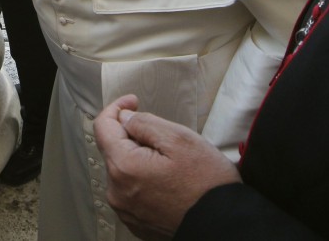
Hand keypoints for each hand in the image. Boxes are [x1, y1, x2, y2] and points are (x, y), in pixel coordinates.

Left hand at [94, 95, 240, 239]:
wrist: (225, 226)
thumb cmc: (208, 185)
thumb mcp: (180, 139)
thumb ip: (145, 123)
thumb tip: (124, 118)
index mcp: (124, 167)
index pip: (103, 126)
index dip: (117, 108)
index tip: (133, 102)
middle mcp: (117, 191)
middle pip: (113, 149)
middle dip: (132, 136)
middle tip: (164, 137)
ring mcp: (125, 209)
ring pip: (122, 169)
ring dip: (138, 158)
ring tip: (170, 162)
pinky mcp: (136, 221)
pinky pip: (131, 190)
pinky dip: (143, 178)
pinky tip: (167, 180)